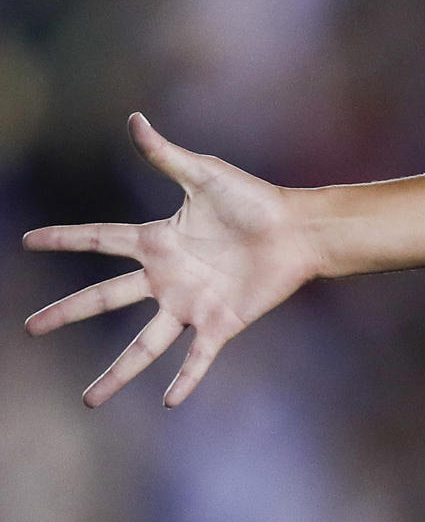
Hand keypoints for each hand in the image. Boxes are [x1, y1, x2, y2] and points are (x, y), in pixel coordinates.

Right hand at [22, 113, 325, 407]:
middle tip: (30, 328)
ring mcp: (191, 304)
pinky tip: (169, 403)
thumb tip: (135, 118)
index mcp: (158, 241)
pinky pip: (198, 358)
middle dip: (67, 313)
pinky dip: (186, 380)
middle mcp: (167, 277)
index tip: (29, 241)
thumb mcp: (205, 175)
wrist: (298, 230)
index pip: (99, 241)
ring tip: (89, 401)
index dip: (65, 240)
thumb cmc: (255, 200)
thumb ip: (166, 155)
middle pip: (105, 298)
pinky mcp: (220, 323)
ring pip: (144, 345)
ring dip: (118, 373)